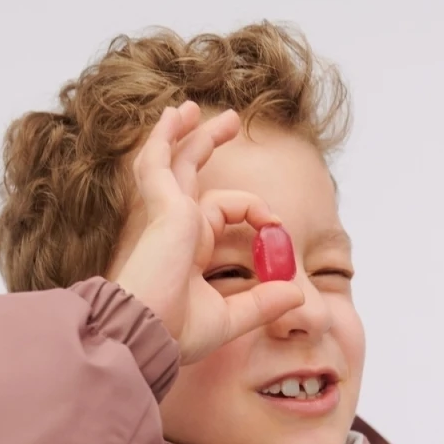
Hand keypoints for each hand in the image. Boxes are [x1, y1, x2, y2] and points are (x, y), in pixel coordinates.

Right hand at [112, 101, 305, 364]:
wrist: (146, 336)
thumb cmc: (174, 336)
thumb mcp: (229, 319)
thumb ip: (262, 303)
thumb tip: (297, 292)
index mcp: (187, 253)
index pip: (220, 215)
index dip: (255, 214)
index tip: (276, 228)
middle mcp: (174, 231)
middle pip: (189, 176)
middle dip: (207, 144)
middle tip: (230, 122)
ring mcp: (166, 218)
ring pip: (173, 163)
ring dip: (184, 133)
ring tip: (192, 108)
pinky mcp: (164, 210)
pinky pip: (158, 164)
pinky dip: (164, 140)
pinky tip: (175, 118)